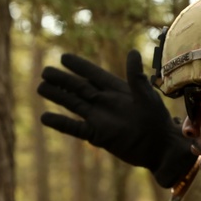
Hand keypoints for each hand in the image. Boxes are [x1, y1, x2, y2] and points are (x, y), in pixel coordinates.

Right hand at [38, 50, 196, 187]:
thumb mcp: (146, 96)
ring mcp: (99, 118)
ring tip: (40, 88)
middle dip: (62, 80)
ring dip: (58, 96)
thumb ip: (136, 76)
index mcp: (116, 90)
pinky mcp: (98, 135)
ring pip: (73, 104)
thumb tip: (131, 52)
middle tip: (44, 71)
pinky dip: (61, 123)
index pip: (94, 74)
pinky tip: (45, 117)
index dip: (79, 66)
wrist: (160, 148)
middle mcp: (104, 102)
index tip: (63, 57)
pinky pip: (75, 128)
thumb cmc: (157, 120)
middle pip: (78, 88)